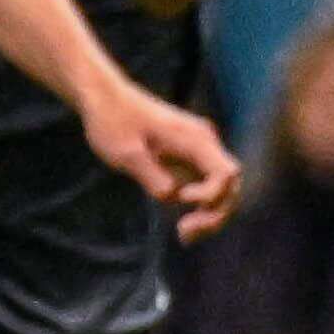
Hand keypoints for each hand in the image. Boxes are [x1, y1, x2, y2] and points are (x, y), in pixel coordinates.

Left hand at [78, 84, 242, 238]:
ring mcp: (198, 151)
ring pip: (221, 190)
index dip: (210, 194)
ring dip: (209, 215)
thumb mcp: (125, 153)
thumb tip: (173, 198)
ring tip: (184, 236)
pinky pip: (206, 187)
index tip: (181, 198)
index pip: (225, 173)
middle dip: (215, 214)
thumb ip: (152, 176)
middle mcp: (204, 143)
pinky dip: (200, 208)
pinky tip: (183, 227)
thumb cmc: (112, 121)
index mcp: (194, 138)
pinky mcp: (188, 158)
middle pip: (230, 186)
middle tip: (184, 234)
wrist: (103, 98)